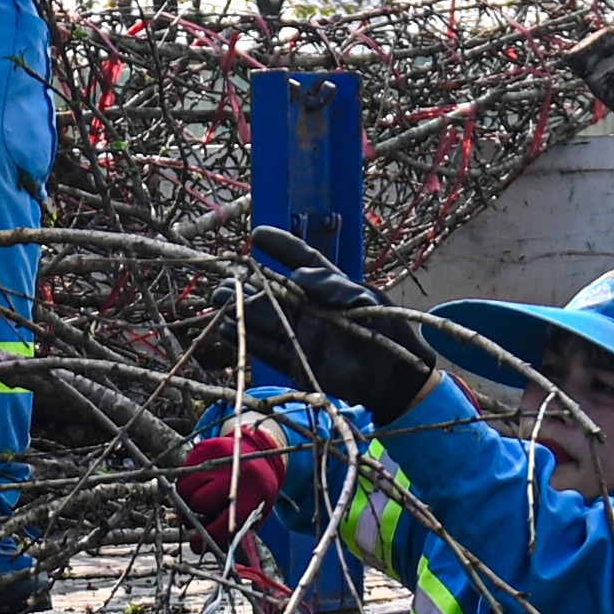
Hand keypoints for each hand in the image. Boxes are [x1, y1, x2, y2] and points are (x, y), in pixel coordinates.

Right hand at [173, 415, 289, 549]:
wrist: (263, 453)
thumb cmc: (255, 491)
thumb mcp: (254, 512)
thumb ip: (233, 530)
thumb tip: (202, 546)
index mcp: (250, 499)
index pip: (220, 527)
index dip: (204, 539)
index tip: (195, 543)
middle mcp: (234, 477)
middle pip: (198, 503)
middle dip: (194, 514)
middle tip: (196, 516)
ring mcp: (219, 459)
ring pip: (185, 488)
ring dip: (186, 499)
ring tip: (195, 500)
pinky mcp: (207, 447)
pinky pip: (184, 471)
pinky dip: (186, 482)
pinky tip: (197, 484)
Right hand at [243, 226, 437, 422]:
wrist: (395, 378)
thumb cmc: (388, 333)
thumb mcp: (366, 302)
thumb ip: (334, 287)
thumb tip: (299, 275)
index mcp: (329, 287)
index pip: (303, 259)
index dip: (282, 246)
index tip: (258, 234)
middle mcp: (310, 308)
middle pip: (273, 292)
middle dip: (247, 284)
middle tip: (225, 278)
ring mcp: (302, 333)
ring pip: (264, 318)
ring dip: (240, 309)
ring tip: (218, 299)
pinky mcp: (298, 360)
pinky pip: (266, 348)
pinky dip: (247, 339)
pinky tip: (226, 328)